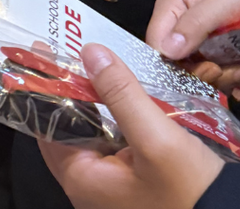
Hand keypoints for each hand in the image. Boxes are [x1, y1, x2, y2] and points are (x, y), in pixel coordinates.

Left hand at [38, 44, 223, 208]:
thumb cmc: (192, 190)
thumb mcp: (156, 139)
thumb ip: (120, 94)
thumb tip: (89, 52)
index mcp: (83, 180)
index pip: (47, 126)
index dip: (47, 86)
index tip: (46, 52)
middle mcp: (91, 188)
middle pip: (69, 128)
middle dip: (71, 89)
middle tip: (74, 50)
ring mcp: (114, 188)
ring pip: (94, 133)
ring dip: (95, 100)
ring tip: (97, 62)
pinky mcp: (136, 185)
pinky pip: (116, 143)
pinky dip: (116, 117)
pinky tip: (125, 93)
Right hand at [146, 0, 239, 94]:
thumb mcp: (221, 4)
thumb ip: (194, 24)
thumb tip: (166, 51)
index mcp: (171, 9)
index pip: (155, 42)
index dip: (169, 61)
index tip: (198, 67)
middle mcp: (177, 31)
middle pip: (172, 65)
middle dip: (198, 73)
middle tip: (220, 69)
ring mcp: (194, 50)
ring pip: (192, 78)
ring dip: (217, 79)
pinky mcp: (211, 63)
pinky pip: (210, 83)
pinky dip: (227, 82)